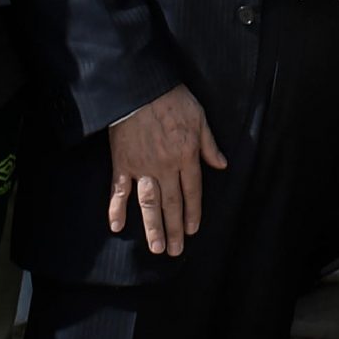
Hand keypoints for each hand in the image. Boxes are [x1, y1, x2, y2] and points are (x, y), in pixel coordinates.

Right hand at [107, 85, 226, 255]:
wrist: (139, 87)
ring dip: (152, 227)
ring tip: (156, 248)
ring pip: (149, 203)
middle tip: (175, 251)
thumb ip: (209, 144)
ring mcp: (142, 167)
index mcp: (186, 156)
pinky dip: (116, 208)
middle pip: (172, 204)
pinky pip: (119, 190)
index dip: (193, 213)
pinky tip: (116, 226)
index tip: (192, 231)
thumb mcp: (199, 117)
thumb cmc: (171, 98)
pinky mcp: (122, 163)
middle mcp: (165, 167)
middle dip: (175, 229)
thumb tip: (221, 164)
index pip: (192, 192)